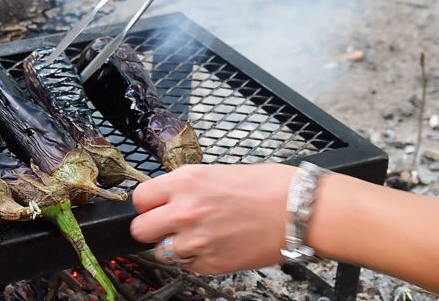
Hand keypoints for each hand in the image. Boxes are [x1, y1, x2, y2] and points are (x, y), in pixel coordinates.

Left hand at [130, 163, 294, 273]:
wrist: (299, 210)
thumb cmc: (268, 186)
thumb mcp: (216, 171)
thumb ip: (186, 185)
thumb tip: (168, 195)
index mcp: (185, 182)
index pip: (139, 199)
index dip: (147, 203)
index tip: (154, 205)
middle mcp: (185, 211)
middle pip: (140, 230)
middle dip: (152, 227)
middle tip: (166, 224)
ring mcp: (197, 241)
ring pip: (162, 252)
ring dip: (174, 246)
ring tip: (196, 236)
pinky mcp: (213, 264)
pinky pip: (188, 267)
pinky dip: (195, 260)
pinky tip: (213, 246)